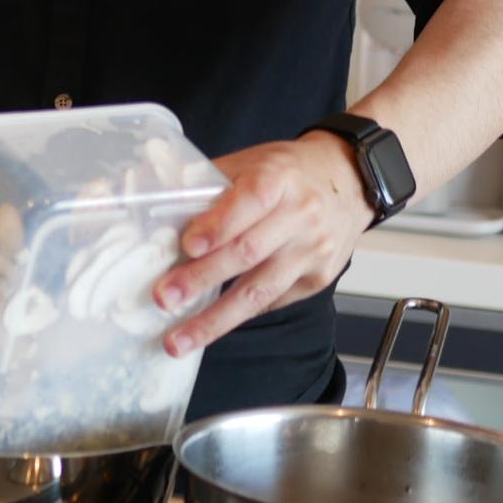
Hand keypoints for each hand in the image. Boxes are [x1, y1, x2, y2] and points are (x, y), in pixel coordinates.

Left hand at [154, 133, 371, 357]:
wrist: (350, 180)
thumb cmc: (287, 172)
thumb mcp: (250, 162)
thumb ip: (206, 182)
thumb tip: (151, 199)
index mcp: (278, 179)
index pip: (248, 202)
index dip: (218, 226)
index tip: (187, 246)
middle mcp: (300, 217)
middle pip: (247, 253)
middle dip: (201, 279)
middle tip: (164, 299)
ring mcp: (312, 252)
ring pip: (260, 291)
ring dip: (215, 320)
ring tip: (179, 340)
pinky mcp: (317, 279)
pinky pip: (272, 301)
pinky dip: (238, 314)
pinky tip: (208, 327)